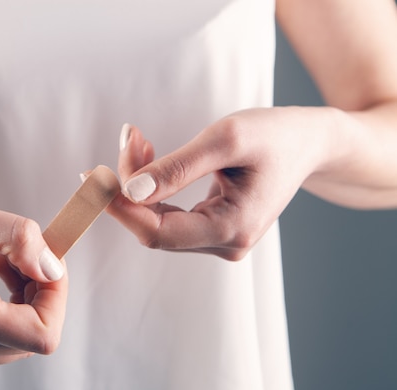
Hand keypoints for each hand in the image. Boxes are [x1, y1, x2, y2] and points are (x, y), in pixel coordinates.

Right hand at [0, 199, 67, 375]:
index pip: (40, 335)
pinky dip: (5, 315)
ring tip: (2, 265)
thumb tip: (52, 268)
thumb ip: (19, 237)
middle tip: (21, 258)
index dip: (56, 300)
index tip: (49, 265)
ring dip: (24, 305)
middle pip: (32, 339)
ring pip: (17, 344)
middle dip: (40, 296)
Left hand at [107, 108, 330, 260]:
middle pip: (154, 226)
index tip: (91, 178)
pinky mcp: (213, 228)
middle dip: (129, 185)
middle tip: (128, 136)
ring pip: (158, 220)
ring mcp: (220, 240)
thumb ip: (177, 167)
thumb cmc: (275, 135)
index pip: (157, 232)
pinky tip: (148, 154)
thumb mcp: (227, 139)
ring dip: (139, 181)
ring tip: (137, 138)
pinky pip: (170, 214)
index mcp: (232, 229)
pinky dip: (153, 186)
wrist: (308, 144)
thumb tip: (130, 190)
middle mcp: (225, 244)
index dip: (119, 208)